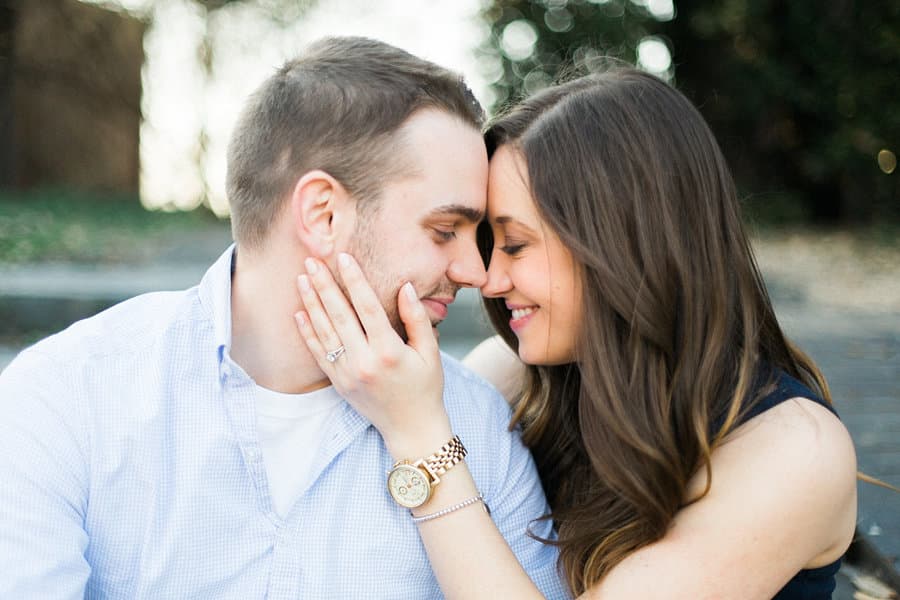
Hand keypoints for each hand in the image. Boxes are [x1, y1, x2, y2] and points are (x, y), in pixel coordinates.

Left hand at [294, 253, 451, 458]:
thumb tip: (406, 288)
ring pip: (324, 332)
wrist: (411, 429)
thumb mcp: (430, 352)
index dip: (354, 280)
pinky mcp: (338, 383)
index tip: (343, 257)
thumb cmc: (426, 388)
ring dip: (311, 303)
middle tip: (311, 261)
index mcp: (388, 351)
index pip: (367, 307)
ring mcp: (347, 374)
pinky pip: (318, 354)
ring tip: (302, 279)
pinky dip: (307, 333)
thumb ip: (416, 319)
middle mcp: (364, 361)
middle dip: (324, 285)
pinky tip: (299, 313)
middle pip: (339, 315)